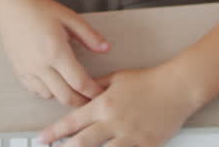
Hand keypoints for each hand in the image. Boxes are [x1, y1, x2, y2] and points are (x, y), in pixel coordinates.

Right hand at [0, 0, 110, 106]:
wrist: (11, 6)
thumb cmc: (40, 9)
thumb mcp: (69, 18)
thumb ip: (89, 35)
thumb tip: (106, 48)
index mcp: (56, 52)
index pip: (79, 82)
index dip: (93, 91)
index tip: (100, 92)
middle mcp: (40, 65)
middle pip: (65, 96)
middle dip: (81, 101)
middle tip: (90, 99)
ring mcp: (27, 70)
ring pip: (49, 96)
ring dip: (63, 96)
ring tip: (73, 90)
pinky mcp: (19, 71)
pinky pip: (35, 91)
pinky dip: (47, 92)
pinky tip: (54, 84)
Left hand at [38, 66, 199, 146]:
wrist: (177, 87)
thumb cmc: (149, 81)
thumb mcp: (118, 78)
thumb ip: (98, 87)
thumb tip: (83, 92)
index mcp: (104, 104)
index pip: (72, 121)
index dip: (54, 132)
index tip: (42, 139)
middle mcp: (113, 121)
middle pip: (81, 142)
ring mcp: (129, 135)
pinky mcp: (145, 145)